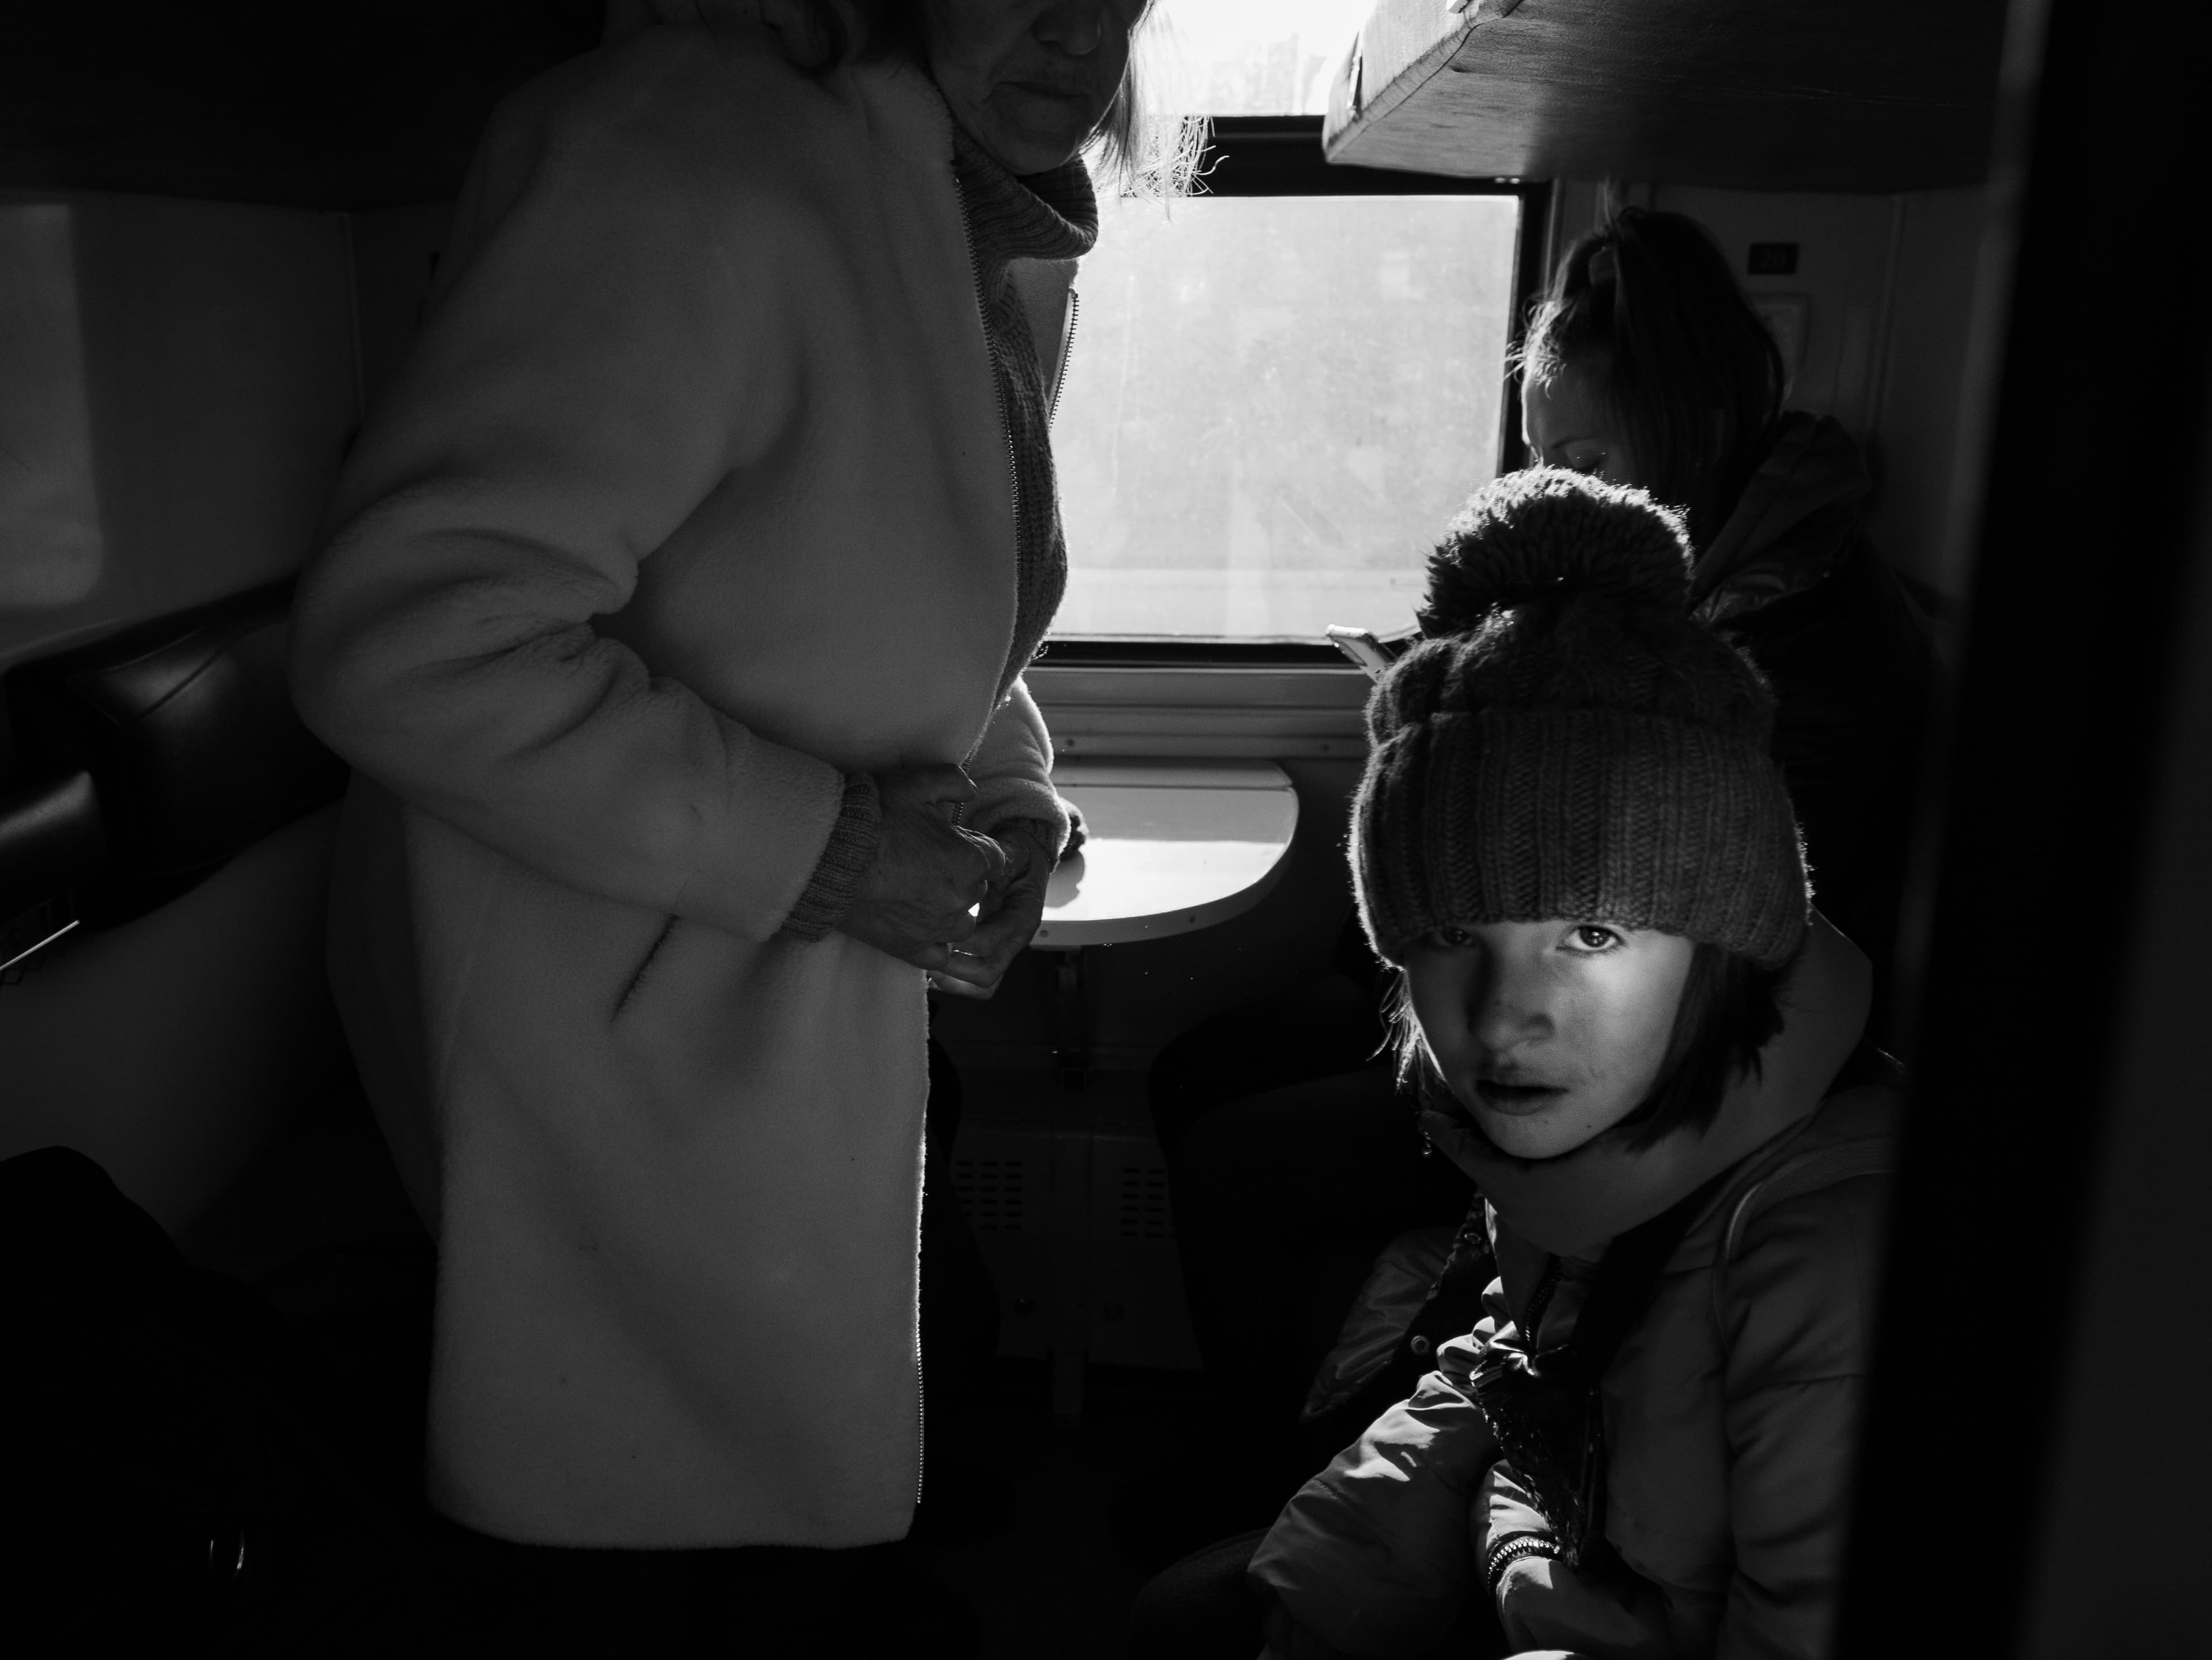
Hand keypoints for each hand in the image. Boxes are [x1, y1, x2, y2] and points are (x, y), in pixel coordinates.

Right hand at [837, 765, 1007, 969]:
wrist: (826, 856)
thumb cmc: (872, 818)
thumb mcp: (916, 783)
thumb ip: (953, 781)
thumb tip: (971, 790)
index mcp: (969, 861)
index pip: (996, 858)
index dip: (974, 846)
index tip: (954, 841)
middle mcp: (960, 899)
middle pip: (978, 889)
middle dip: (962, 875)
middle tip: (928, 861)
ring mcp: (937, 928)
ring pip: (963, 923)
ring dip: (952, 909)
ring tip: (924, 892)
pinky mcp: (911, 949)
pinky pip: (940, 955)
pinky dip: (936, 943)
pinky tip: (923, 927)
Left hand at [928, 823, 1054, 999]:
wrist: (1028, 866)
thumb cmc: (1017, 857)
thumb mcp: (1012, 851)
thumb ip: (999, 855)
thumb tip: (983, 858)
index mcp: (1022, 915)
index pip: (990, 940)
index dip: (961, 940)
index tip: (937, 928)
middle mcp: (1016, 940)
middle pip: (987, 973)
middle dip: (953, 967)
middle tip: (927, 951)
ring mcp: (1005, 951)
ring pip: (983, 985)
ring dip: (953, 980)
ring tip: (927, 964)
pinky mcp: (994, 955)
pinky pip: (976, 982)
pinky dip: (954, 981)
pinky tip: (932, 967)